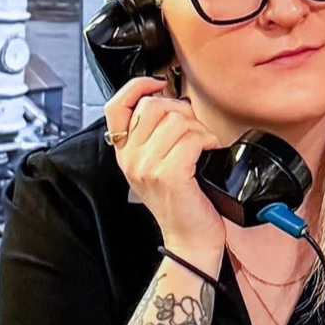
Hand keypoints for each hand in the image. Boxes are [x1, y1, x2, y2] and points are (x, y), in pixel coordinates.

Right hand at [103, 76, 225, 264]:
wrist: (190, 239)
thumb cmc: (181, 203)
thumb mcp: (156, 166)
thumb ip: (153, 135)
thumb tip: (168, 100)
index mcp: (124, 153)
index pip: (116, 106)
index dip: (137, 86)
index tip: (158, 85)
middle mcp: (130, 159)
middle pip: (153, 106)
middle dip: (181, 111)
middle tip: (193, 131)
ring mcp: (147, 167)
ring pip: (176, 120)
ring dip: (198, 129)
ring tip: (202, 147)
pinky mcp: (169, 175)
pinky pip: (191, 138)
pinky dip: (207, 141)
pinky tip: (208, 153)